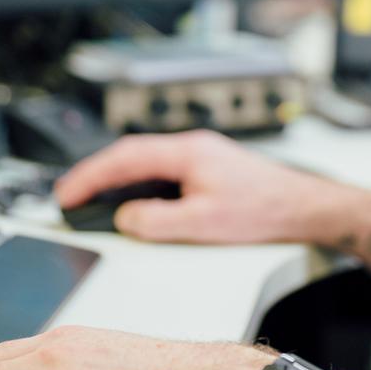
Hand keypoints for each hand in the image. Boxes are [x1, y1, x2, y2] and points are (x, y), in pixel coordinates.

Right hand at [51, 130, 352, 245]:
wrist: (303, 208)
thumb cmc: (263, 210)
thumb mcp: (202, 223)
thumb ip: (157, 221)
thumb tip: (126, 218)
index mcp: (186, 151)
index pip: (123, 157)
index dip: (89, 176)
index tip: (67, 194)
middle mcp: (191, 146)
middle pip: (130, 154)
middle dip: (95, 175)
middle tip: (69, 197)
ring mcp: (200, 155)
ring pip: (146, 161)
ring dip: (116, 178)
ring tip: (92, 200)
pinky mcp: (208, 168)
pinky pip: (162, 170)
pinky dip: (138, 183)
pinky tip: (133, 201)